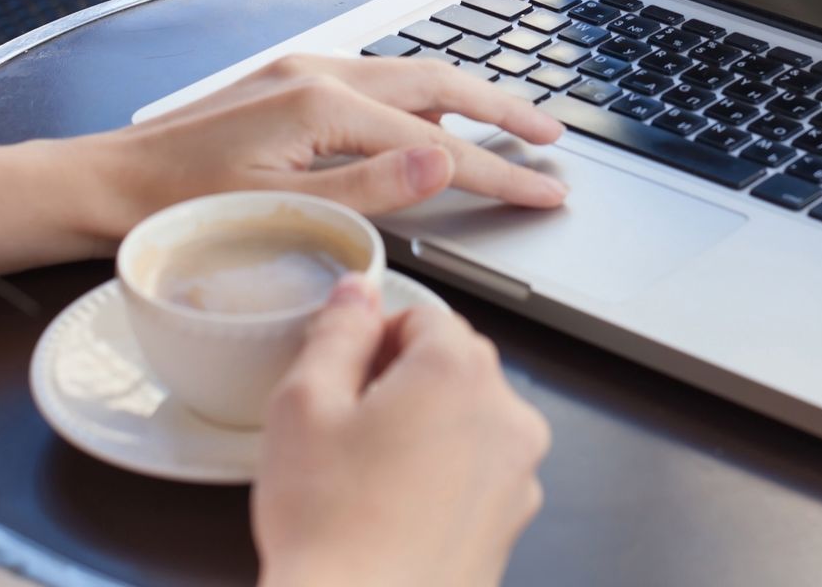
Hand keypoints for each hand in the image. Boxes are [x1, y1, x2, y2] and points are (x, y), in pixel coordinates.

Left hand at [97, 54, 567, 235]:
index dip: (500, 171)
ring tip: (509, 124)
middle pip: (438, 82)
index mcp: (322, 104)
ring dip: (465, 98)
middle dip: (502, 108)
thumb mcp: (282, 211)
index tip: (547, 189)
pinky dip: (419, 99)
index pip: (439, 143)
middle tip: (551, 137)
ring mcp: (301, 72)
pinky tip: (428, 121)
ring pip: (409, 77)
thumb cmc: (177, 208)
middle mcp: (318, 73)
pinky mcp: (287, 84)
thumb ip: (372, 188)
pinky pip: (375, 82)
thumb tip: (446, 158)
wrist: (101, 185)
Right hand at [253, 275, 549, 586]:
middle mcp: (505, 414)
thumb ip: (337, 331)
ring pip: (465, 420)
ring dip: (424, 431)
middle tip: (345, 430)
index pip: (423, 315)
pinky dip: (442, 478)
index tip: (343, 378)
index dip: (373, 342)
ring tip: (366, 477)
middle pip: (451, 365)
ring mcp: (517, 472)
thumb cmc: (331, 528)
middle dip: (400, 383)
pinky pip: (476, 473)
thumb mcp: (304, 404)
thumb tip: (357, 293)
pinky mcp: (513, 520)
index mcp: (459, 370)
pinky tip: (393, 511)